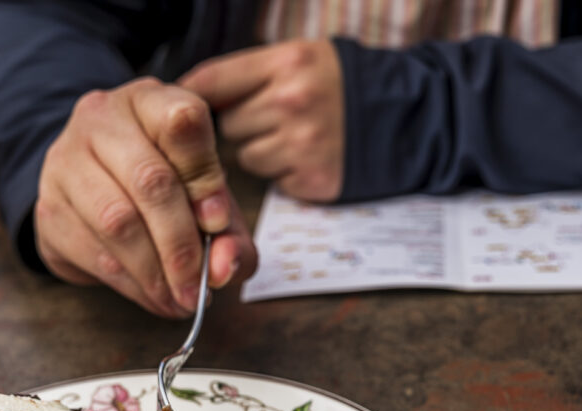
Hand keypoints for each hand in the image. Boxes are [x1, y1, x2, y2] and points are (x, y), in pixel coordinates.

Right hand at [34, 78, 256, 316]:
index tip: (218, 221)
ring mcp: (66, 159)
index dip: (204, 177)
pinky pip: (92, 251)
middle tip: (200, 286)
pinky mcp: (49, 205)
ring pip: (117, 221)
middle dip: (182, 246)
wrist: (92, 189)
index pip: (182, 120)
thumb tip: (223, 268)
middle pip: (150, 181)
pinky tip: (153, 295)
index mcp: (152, 101)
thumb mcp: (207, 199)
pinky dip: (130, 284)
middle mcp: (103, 118)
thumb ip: (230, 234)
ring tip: (180, 299)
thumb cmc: (165, 187)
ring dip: (155, 272)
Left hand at [181, 40, 343, 201]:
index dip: (190, 97)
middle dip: (241, 125)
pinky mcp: (311, 178)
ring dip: (260, 152)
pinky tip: (306, 156)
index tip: (179, 107)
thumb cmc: (339, 87)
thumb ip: (250, 74)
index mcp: (287, 63)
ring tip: (291, 138)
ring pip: (245, 157)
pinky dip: (284, 172)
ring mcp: (302, 143)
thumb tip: (191, 95)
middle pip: (228, 125)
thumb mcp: (299, 59)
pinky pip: (272, 180)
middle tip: (269, 119)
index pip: (212, 81)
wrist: (402, 118)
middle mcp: (292, 101)